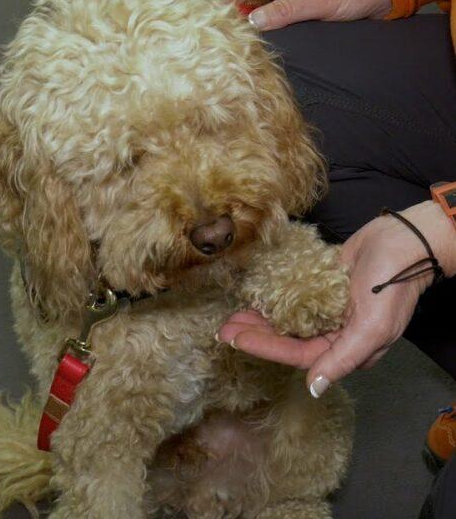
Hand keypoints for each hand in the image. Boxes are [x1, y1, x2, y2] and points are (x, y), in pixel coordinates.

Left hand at [217, 201, 455, 395]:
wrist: (403, 239)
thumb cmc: (391, 283)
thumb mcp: (372, 326)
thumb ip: (342, 358)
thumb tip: (315, 387)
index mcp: (348, 347)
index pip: (298, 354)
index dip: (265, 347)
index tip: (235, 339)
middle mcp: (335, 332)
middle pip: (288, 338)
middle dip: (256, 334)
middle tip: (224, 329)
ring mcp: (328, 308)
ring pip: (288, 318)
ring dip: (261, 316)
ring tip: (234, 314)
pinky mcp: (323, 286)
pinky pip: (293, 296)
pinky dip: (275, 297)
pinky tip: (256, 295)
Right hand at [223, 0, 391, 30]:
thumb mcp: (318, 1)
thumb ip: (286, 11)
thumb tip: (253, 22)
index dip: (230, 0)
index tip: (222, 22)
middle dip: (238, 16)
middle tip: (232, 39)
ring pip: (261, 11)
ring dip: (253, 26)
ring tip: (246, 45)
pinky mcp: (300, 12)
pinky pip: (276, 21)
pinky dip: (268, 32)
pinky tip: (267, 45)